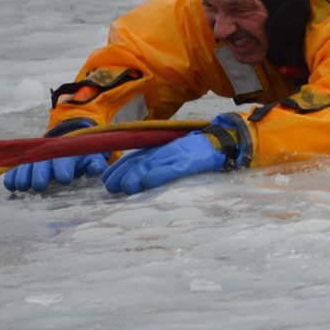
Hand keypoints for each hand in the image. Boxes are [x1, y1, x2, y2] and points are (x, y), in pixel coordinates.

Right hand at [3, 153, 107, 192]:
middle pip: (42, 163)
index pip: (64, 160)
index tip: (64, 179)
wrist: (66, 144)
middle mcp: (48, 155)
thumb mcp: (91, 159)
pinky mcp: (24, 164)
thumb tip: (96, 169)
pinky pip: (15, 168)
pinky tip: (11, 186)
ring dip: (23, 175)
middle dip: (40, 173)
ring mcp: (35, 159)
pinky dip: (12, 176)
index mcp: (67, 153)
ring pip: (26, 165)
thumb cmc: (81, 157)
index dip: (63, 168)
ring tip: (22, 187)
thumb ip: (95, 164)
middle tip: (40, 185)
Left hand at [101, 129, 233, 194]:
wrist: (222, 142)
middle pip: (140, 160)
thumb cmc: (196, 154)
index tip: (106, 179)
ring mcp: (177, 155)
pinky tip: (148, 182)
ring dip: (137, 175)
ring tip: (125, 187)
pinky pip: (173, 169)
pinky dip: (160, 174)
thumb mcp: (172, 156)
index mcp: (160, 149)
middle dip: (123, 172)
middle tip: (110, 187)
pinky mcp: (190, 162)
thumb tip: (135, 180)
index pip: (135, 157)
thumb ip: (156, 164)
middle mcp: (165, 150)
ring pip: (153, 164)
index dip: (119, 167)